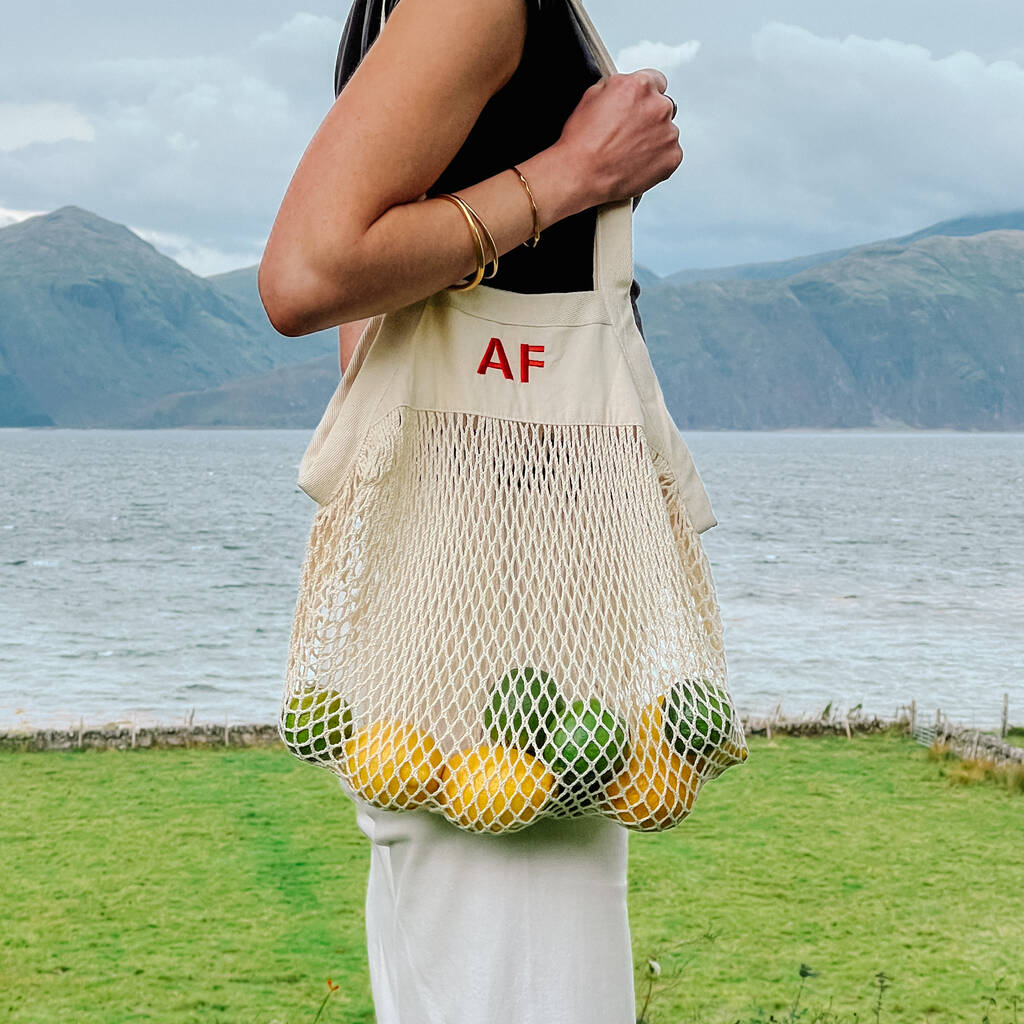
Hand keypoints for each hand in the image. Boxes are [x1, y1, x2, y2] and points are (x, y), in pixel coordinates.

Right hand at [554, 69, 681, 205]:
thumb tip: (621, 91)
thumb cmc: (582, 141)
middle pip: (663, 107)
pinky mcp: (672, 157)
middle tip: (630, 133)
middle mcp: (659, 106)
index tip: (638, 107)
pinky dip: (658, 160)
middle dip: (650, 118)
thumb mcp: (591, 97)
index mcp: (640, 86)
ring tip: (630, 152)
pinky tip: (637, 164)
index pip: (657, 82)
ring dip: (655, 139)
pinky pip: (670, 155)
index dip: (644, 96)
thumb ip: (616, 88)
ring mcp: (668, 133)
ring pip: (667, 132)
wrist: (581, 175)